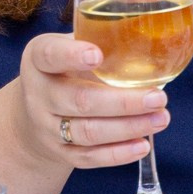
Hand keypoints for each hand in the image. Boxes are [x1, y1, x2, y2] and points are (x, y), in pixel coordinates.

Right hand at [2, 32, 168, 171]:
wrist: (32, 111)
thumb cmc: (65, 70)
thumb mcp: (71, 47)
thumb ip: (101, 40)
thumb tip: (156, 35)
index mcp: (39, 58)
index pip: (50, 55)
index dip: (72, 55)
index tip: (98, 55)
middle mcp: (38, 94)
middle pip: (80, 101)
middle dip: (123, 102)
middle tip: (158, 97)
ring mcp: (46, 127)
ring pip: (87, 132)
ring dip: (128, 128)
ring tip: (161, 119)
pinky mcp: (59, 152)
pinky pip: (88, 157)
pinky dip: (118, 154)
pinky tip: (143, 144)